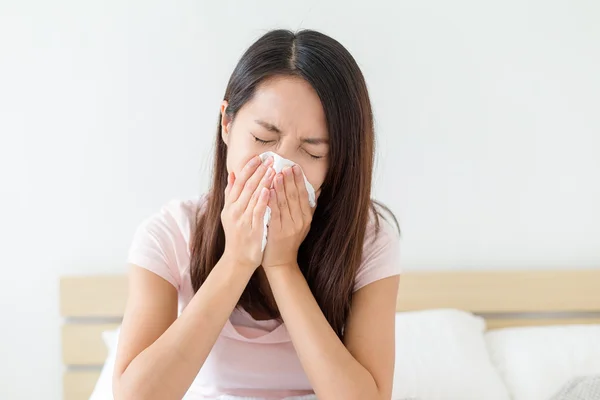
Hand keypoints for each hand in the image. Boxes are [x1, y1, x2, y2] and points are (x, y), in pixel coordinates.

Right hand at [221, 155, 274, 269]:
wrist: (238, 260)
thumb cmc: (237, 236)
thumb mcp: (229, 214)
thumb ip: (231, 195)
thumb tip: (232, 175)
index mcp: (229, 206)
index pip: (238, 182)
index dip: (248, 169)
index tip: (258, 157)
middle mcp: (234, 211)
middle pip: (246, 186)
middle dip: (259, 171)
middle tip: (270, 159)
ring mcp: (242, 220)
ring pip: (253, 196)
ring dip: (263, 181)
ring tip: (273, 169)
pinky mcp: (252, 229)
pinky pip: (258, 211)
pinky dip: (263, 199)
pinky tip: (270, 189)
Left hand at [262, 165, 317, 268]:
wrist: (280, 262)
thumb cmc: (288, 241)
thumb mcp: (301, 225)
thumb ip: (307, 208)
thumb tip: (316, 190)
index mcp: (306, 218)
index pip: (303, 195)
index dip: (298, 180)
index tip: (294, 167)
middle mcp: (300, 221)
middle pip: (294, 196)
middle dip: (290, 179)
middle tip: (285, 165)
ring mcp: (289, 227)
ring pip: (285, 203)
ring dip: (281, 187)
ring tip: (277, 173)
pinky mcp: (278, 232)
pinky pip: (275, 213)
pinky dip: (272, 200)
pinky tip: (268, 190)